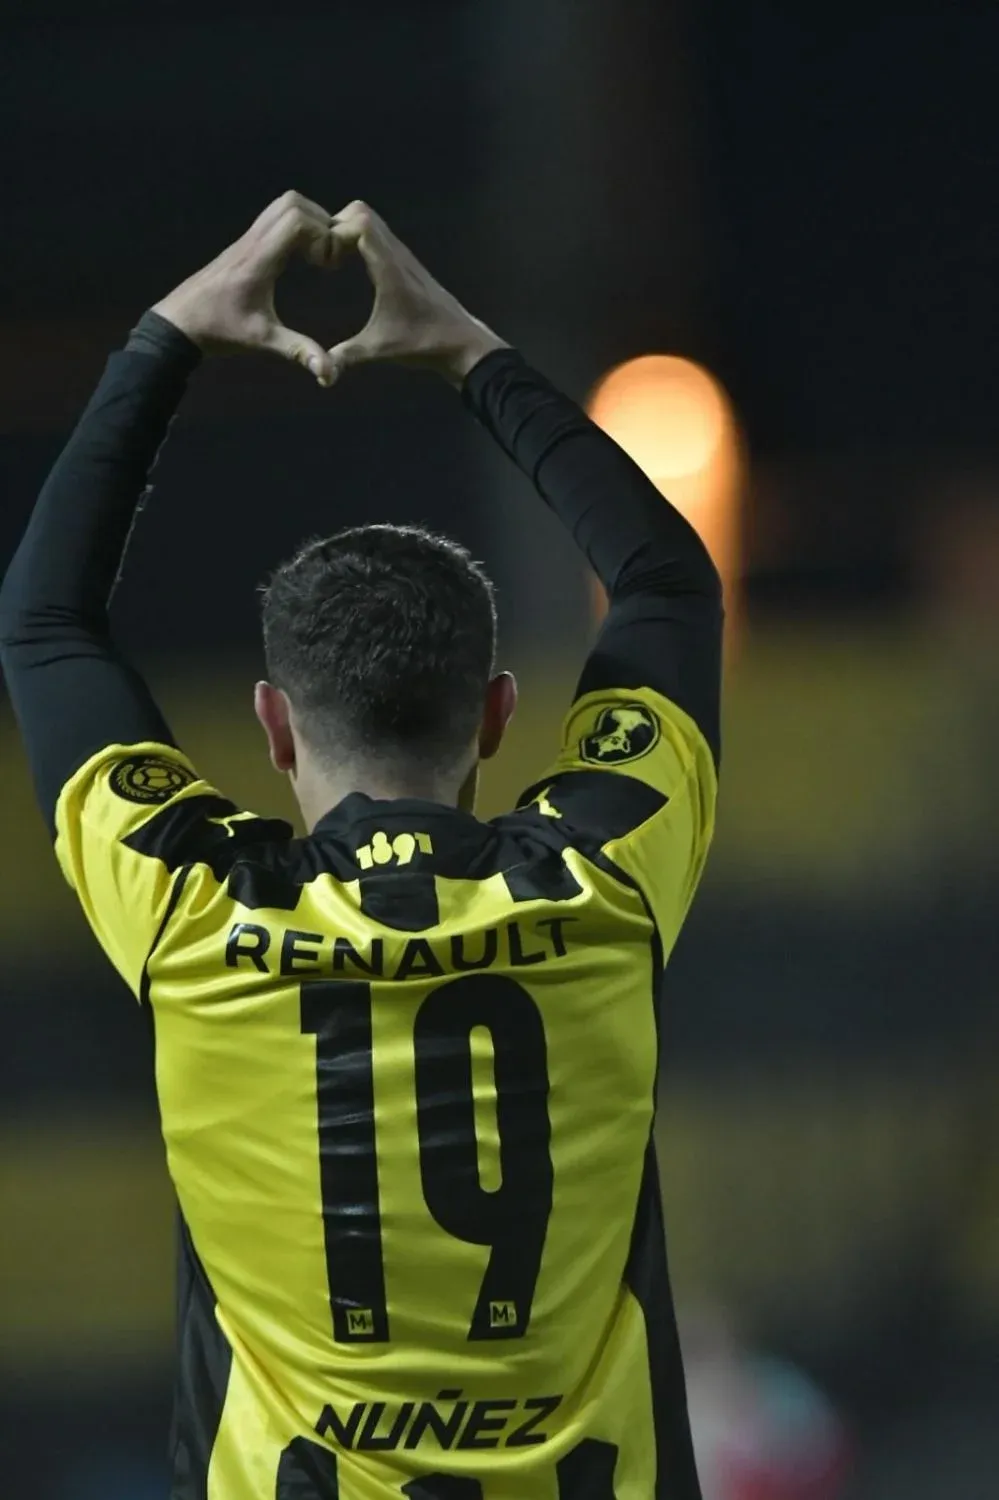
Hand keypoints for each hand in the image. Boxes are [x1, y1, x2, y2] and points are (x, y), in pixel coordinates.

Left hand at [152, 191, 336, 384]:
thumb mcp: (262, 341)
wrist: (179, 323)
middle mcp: (253, 240)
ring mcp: (246, 239)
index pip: (297, 219)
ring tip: (318, 254)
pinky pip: (273, 218)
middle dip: (320, 222)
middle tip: (328, 256)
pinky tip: (300, 257)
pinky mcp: (244, 244)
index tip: (329, 265)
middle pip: (292, 202)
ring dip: (308, 220)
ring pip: (282, 205)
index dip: (323, 235)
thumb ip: (298, 351)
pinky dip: (294, 227)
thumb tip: (328, 373)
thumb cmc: (219, 330)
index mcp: (259, 258)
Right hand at [325, 201, 508, 386]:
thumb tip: (321, 372)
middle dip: (337, 225)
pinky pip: (380, 235)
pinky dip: (361, 238)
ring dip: (349, 229)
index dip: (335, 232)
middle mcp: (397, 254)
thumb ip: (348, 355)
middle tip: (324, 253)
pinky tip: (352, 263)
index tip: (324, 258)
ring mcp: (404, 255)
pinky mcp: (407, 262)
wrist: (462, 343)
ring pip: (372, 220)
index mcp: (389, 268)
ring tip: (334, 258)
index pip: (360, 223)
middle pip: (363, 212)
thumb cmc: (423, 343)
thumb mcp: (380, 349)